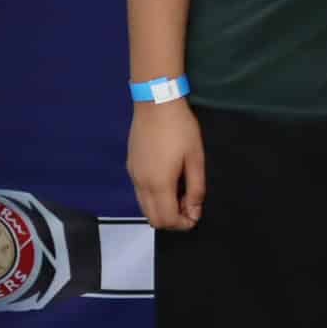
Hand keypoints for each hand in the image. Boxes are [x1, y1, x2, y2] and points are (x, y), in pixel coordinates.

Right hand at [128, 100, 206, 229]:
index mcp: (159, 183)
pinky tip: (167, 182)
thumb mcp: (195, 158)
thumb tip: (195, 212)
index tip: (195, 215)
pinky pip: (140, 193)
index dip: (183, 224)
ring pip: (144, 207)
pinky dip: (153, 198)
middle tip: (189, 205)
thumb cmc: (180, 129)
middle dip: (172, 220)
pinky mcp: (130, 166)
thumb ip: (196, 189)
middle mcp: (141, 184)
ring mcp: (133, 175)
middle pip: (153, 218)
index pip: (167, 219)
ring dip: (162, 209)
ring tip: (180, 193)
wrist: (155, 103)